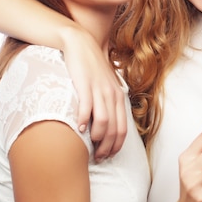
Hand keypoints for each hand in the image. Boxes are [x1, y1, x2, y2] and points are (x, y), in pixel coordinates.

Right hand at [62, 30, 126, 160]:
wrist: (80, 43)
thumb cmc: (91, 68)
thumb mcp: (104, 85)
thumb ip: (107, 102)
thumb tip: (106, 123)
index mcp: (118, 97)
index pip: (122, 128)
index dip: (116, 145)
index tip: (108, 156)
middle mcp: (112, 94)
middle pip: (114, 129)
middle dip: (107, 147)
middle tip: (99, 158)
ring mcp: (100, 89)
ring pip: (104, 121)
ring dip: (97, 138)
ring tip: (89, 146)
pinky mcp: (85, 84)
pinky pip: (87, 107)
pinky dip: (85, 120)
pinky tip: (79, 128)